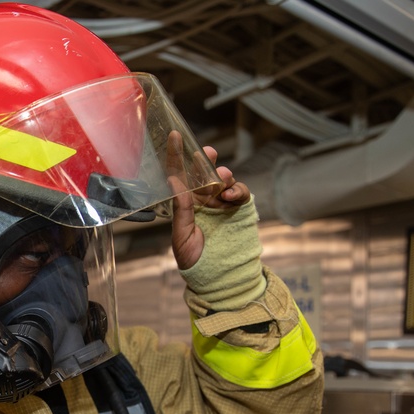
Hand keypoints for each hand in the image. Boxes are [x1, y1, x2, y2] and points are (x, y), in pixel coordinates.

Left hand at [167, 130, 250, 269]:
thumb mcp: (182, 235)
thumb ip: (181, 209)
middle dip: (206, 160)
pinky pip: (238, 192)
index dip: (177, 156)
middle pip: (204, 172)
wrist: (218, 277)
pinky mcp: (238, 210)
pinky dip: (236, 190)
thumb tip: (174, 182)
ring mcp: (221, 204)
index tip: (174, 136)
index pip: (179, 176)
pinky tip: (230, 196)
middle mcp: (202, 200)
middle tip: (208, 152)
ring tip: (222, 183)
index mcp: (184, 204)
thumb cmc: (194, 260)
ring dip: (223, 176)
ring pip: (223, 180)